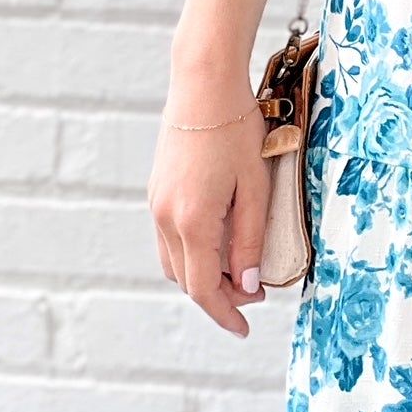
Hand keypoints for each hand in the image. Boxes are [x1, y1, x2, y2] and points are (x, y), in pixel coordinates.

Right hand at [148, 90, 269, 337]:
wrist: (203, 83)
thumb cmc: (237, 128)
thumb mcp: (255, 186)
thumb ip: (250, 239)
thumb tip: (246, 285)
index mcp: (193, 220)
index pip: (203, 288)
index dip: (224, 313)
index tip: (245, 327)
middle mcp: (166, 217)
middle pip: (187, 279)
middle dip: (218, 294)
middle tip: (254, 290)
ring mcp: (156, 204)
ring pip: (174, 261)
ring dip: (203, 274)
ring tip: (238, 268)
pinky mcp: (156, 191)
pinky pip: (169, 238)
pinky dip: (191, 251)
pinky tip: (217, 240)